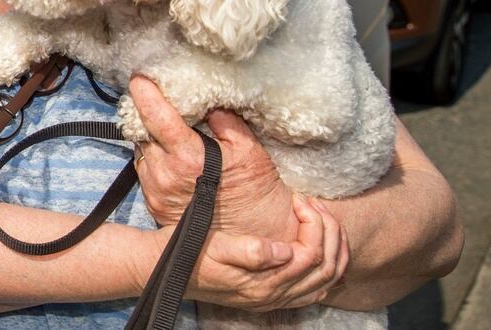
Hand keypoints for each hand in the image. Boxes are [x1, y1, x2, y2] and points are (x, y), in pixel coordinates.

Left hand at [128, 76, 295, 240]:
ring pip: (140, 151)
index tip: (140, 77)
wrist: (257, 237)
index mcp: (188, 159)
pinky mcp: (153, 204)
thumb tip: (206, 98)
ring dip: (149, 137)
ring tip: (165, 129)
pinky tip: (169, 155)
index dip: (146, 94)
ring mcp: (155, 191)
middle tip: (154, 98)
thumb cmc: (256, 192)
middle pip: (142, 132)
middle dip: (146, 114)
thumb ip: (224, 120)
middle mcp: (165, 176)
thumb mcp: (249, 150)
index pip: (157, 118)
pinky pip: (144, 170)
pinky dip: (153, 157)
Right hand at [186, 194, 348, 310]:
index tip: (299, 199)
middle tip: (314, 205)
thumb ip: (251, 251)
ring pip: (326, 281)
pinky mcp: (270, 297)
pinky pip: (314, 291)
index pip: (310, 255)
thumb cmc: (187, 251)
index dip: (313, 224)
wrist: (163, 268)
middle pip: (326, 269)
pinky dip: (327, 269)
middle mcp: (273, 296)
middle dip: (329, 232)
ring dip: (333, 249)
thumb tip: (285, 251)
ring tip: (322, 220)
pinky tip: (320, 249)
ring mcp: (274, 300)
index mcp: (263, 283)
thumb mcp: (215, 245)